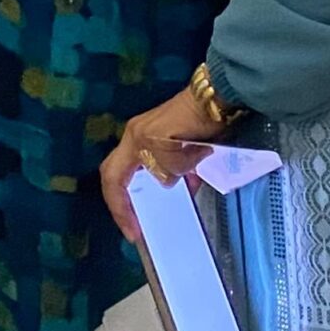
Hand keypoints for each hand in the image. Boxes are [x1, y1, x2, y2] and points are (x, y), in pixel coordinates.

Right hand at [100, 86, 228, 245]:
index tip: (133, 232)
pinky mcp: (174, 137)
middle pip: (121, 175)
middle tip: (137, 225)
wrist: (216, 98)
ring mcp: (155, 137)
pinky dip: (176, 178)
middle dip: (126, 201)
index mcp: (133, 141)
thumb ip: (166, 173)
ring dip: (153, 190)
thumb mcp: (174, 154)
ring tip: (165, 211)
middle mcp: (138, 138)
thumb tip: (168, 182)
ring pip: (145, 171)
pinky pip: (168, 165)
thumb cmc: (191, 124)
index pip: (113, 179)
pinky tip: (190, 187)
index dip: (118, 207)